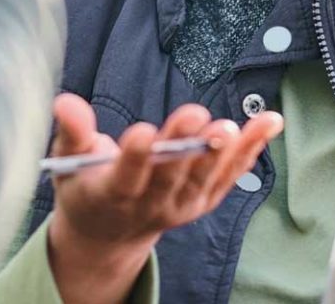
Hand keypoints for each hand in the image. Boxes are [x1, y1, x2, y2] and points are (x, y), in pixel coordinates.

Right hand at [47, 93, 282, 303]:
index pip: (125, 178)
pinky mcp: (204, 201)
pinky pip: (230, 175)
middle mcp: (149, 206)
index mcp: (111, 196)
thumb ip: (72, 131)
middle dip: (183, 145)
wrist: (109, 233)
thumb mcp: (69, 162)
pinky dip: (251, 150)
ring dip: (221, 153)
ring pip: (204, 179)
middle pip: (169, 175)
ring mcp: (181, 206)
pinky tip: (270, 122)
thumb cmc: (86, 186)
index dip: (135, 157)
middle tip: (196, 116)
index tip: (143, 132)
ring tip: (232, 126)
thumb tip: (64, 101)